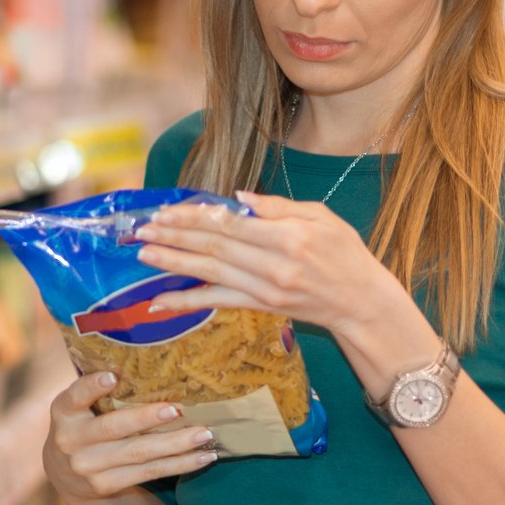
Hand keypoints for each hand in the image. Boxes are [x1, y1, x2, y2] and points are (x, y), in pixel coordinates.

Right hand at [43, 371, 215, 502]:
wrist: (66, 475)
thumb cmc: (84, 425)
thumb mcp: (78, 407)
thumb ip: (98, 389)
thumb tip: (148, 358)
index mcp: (63, 411)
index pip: (75, 396)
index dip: (91, 388)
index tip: (111, 378)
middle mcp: (70, 441)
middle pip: (114, 428)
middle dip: (146, 418)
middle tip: (177, 410)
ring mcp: (88, 467)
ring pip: (139, 453)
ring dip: (175, 444)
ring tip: (204, 434)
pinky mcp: (106, 486)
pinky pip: (149, 472)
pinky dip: (179, 464)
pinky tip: (203, 457)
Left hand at [134, 192, 410, 342]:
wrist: (362, 302)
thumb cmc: (346, 253)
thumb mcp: (322, 216)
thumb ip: (278, 207)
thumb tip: (238, 197)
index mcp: (288, 235)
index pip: (230, 223)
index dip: (194, 217)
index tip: (166, 211)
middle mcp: (273, 264)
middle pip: (214, 246)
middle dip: (174, 236)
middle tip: (142, 229)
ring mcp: (265, 289)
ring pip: (210, 273)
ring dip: (173, 263)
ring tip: (143, 254)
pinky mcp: (261, 307)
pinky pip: (217, 303)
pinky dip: (186, 302)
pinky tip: (159, 301)